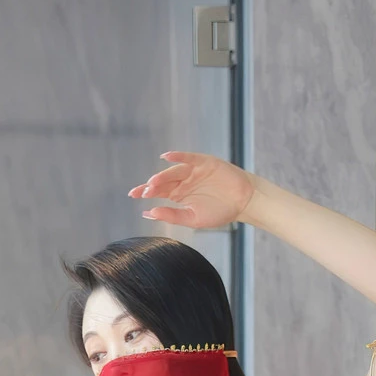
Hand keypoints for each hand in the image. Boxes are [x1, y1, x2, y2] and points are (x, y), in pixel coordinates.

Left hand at [128, 151, 255, 230]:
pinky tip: (167, 157)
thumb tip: (148, 214)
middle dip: (152, 186)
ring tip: (153, 183)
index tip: (133, 195)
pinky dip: (178, 157)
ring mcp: (193, 171)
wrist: (242, 202)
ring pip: (174, 172)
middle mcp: (184, 181)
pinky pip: (189, 158)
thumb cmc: (219, 212)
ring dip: (163, 176)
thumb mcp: (192, 219)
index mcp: (179, 195)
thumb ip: (172, 215)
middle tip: (141, 192)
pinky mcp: (204, 163)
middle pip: (164, 181)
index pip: (159, 192)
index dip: (146, 192)